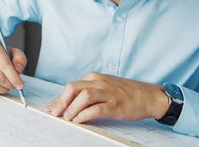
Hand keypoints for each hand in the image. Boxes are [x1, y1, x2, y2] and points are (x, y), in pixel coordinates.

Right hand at [0, 41, 27, 94]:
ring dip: (4, 88)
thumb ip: (20, 59)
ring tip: (8, 85)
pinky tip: (1, 86)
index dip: (13, 76)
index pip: (3, 63)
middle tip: (15, 85)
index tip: (20, 84)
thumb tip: (17, 69)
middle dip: (9, 84)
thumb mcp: (15, 53)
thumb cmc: (4, 56)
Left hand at [45, 72, 169, 123]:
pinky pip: (96, 108)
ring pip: (83, 97)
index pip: (71, 87)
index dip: (58, 98)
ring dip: (72, 108)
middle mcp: (99, 82)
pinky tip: (79, 120)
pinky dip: (85, 115)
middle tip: (56, 113)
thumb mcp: (103, 88)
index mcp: (94, 78)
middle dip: (61, 101)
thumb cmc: (124, 93)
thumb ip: (86, 93)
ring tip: (67, 118)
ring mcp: (108, 93)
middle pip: (73, 88)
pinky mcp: (116, 105)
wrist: (149, 96)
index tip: (50, 108)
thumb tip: (64, 104)